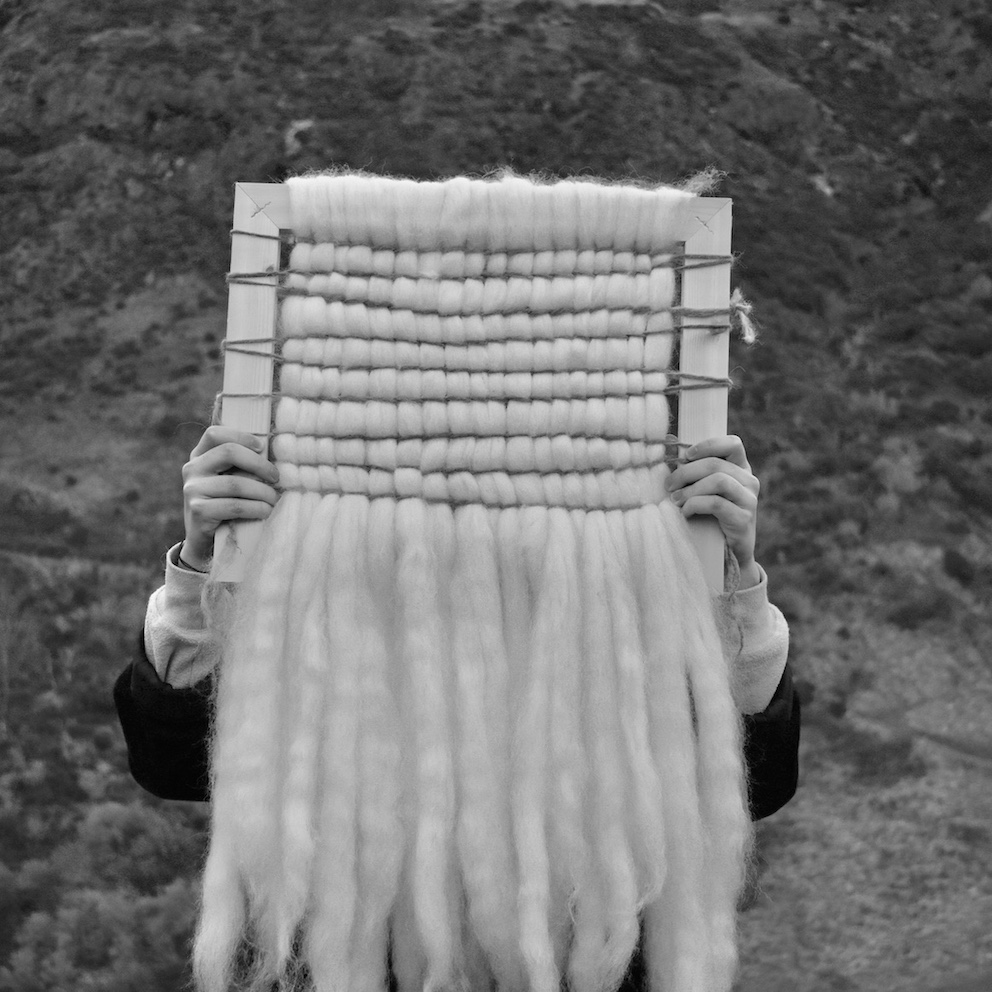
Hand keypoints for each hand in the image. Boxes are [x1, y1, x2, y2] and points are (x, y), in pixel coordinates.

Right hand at [181, 426, 280, 566]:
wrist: (206, 542)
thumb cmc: (226, 505)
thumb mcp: (230, 481)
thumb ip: (241, 466)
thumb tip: (273, 454)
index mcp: (199, 456)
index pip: (214, 434)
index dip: (241, 436)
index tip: (262, 447)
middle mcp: (192, 469)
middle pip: (228, 452)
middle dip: (259, 464)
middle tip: (276, 478)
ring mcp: (192, 489)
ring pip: (236, 483)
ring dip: (263, 492)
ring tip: (274, 500)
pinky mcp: (198, 510)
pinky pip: (234, 506)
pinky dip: (256, 508)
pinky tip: (265, 511)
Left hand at [664, 434, 760, 587]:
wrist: (728, 553)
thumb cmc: (710, 517)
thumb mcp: (704, 491)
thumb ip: (695, 472)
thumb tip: (670, 452)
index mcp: (741, 469)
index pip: (733, 444)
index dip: (708, 445)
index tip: (687, 455)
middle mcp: (749, 481)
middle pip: (716, 464)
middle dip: (686, 472)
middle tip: (669, 485)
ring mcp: (749, 500)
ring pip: (718, 481)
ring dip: (690, 489)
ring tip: (675, 500)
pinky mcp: (744, 518)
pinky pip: (716, 503)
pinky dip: (695, 505)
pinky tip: (685, 513)